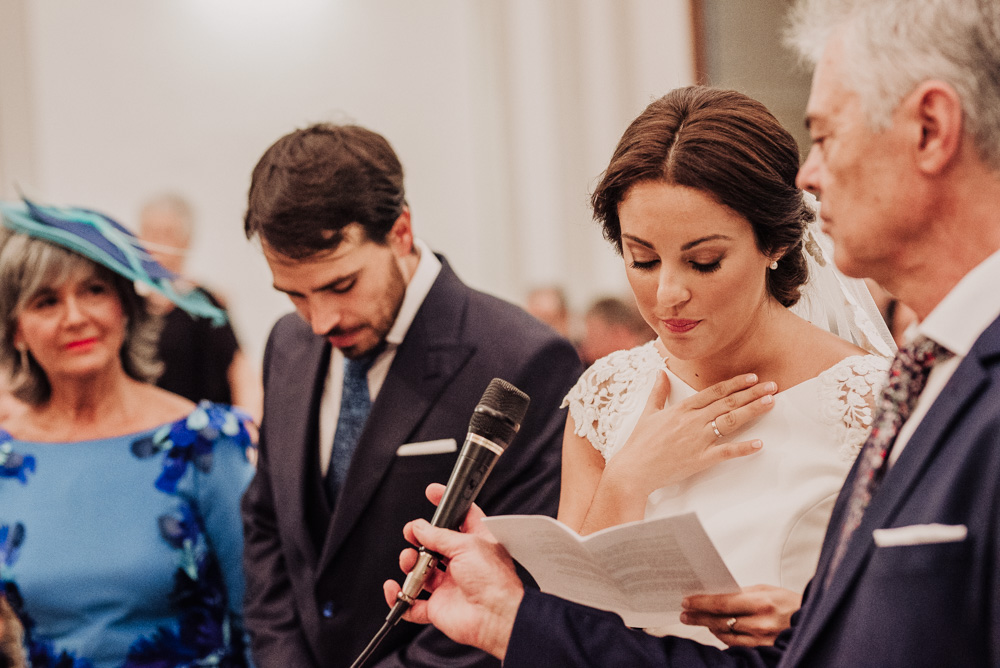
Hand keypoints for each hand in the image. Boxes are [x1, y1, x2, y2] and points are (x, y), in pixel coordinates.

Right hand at [383, 483, 523, 659]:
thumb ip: (439, 536)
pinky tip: (395, 588)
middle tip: (411, 533)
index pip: (461, 517)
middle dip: (419, 538)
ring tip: (409, 561)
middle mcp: (461, 563)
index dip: (446, 504)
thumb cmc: (495, 581)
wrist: (497, 617)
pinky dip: (399, 597)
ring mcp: (448, 585)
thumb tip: (420, 527)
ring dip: (409, 564)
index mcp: (475, 543)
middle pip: (433, 545)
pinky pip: (412, 603)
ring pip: (420, 572)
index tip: (433, 493)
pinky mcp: (438, 607)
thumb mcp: (466, 545)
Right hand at [603, 370, 775, 497]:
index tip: (751, 377)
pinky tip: (760, 443)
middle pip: (728, 402)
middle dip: (752, 393)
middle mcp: (693, 421)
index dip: (735, 384)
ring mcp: (698, 439)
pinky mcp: (700, 459)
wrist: (633, 469)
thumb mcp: (648, 413)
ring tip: (770, 402)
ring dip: (752, 410)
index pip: (714, 391)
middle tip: (772, 386)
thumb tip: (660, 372)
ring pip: (731, 421)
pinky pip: (726, 452)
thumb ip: (658, 392)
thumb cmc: (640, 443)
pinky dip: (744, 448)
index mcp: (681, 409)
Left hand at [680, 584, 800, 646]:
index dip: (701, 603)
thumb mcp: (765, 590)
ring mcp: (761, 640)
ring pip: (725, 635)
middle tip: (685, 613)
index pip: (722, 603)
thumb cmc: (788, 602)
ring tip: (696, 620)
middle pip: (720, 621)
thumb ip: (741, 593)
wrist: (810, 619)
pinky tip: (715, 630)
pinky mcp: (762, 650)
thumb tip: (715, 594)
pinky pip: (735, 645)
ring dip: (708, 627)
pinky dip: (723, 636)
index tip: (687, 601)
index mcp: (761, 603)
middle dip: (699, 616)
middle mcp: (761, 623)